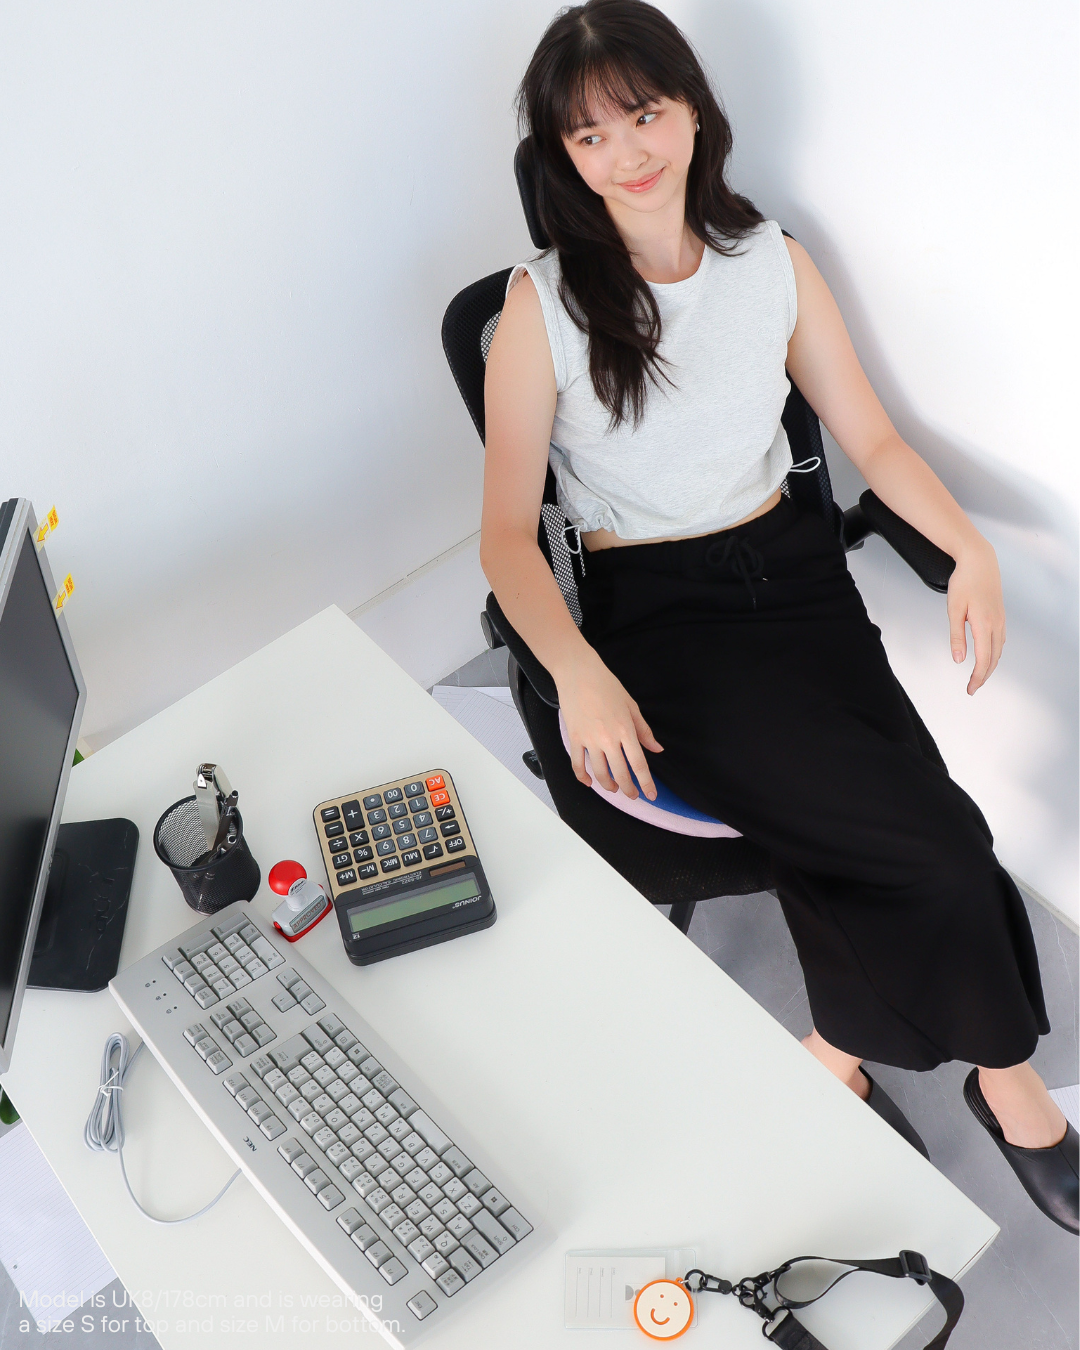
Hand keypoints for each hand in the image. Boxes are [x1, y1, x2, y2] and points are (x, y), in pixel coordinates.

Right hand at [556, 649, 662, 797]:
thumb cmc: (607, 686)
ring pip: (599, 773)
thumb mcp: (631, 706)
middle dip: (629, 789)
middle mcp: (608, 738)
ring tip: (614, 788)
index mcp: (626, 730)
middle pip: (620, 773)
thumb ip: (644, 730)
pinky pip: (578, 764)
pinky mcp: (575, 738)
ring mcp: (589, 740)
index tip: (651, 795)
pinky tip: (589, 782)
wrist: (579, 673)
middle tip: (633, 795)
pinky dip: (583, 777)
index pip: (639, 764)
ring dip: (608, 785)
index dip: (646, 783)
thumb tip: (656, 749)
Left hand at [947, 537, 1004, 694]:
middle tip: (972, 687)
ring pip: (998, 650)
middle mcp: (997, 624)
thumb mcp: (954, 610)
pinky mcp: (1000, 615)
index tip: (970, 689)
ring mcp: (1001, 619)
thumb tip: (959, 659)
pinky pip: (1000, 640)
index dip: (977, 677)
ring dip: (990, 665)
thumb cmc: (964, 581)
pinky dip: (994, 653)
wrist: (979, 560)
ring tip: (978, 676)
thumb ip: (957, 636)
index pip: (984, 659)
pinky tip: (988, 655)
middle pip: (994, 658)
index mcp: (984, 624)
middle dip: (984, 676)